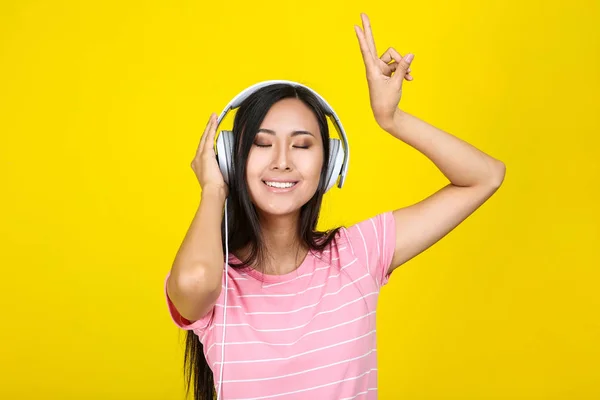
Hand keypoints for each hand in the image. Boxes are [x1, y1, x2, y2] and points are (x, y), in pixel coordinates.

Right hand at [191, 113, 228, 196]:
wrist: (213, 192)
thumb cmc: (218, 189)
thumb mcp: (221, 177)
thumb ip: (224, 169)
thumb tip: (233, 166)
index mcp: (200, 165)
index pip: (204, 149)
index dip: (208, 139)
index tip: (212, 133)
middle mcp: (197, 159)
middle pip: (203, 140)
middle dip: (208, 129)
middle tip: (212, 119)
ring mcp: (200, 156)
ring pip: (205, 137)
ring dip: (210, 126)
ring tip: (213, 117)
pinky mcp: (205, 154)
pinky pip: (208, 137)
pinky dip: (211, 128)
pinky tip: (214, 120)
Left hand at [354, 13, 413, 130]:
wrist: (386, 114)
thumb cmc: (386, 101)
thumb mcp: (397, 83)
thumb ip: (403, 68)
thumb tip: (410, 55)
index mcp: (373, 70)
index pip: (366, 50)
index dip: (363, 38)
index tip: (356, 26)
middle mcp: (375, 67)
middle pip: (372, 44)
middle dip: (369, 30)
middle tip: (363, 14)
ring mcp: (381, 69)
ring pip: (394, 57)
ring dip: (402, 65)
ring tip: (408, 76)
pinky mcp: (388, 72)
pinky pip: (398, 65)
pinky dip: (404, 70)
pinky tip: (410, 78)